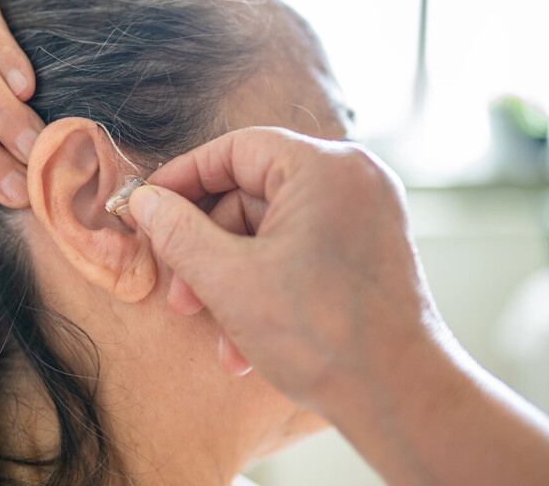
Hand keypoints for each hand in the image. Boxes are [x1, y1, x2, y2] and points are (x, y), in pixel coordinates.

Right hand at [130, 127, 437, 408]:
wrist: (402, 398)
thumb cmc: (325, 338)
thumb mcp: (229, 280)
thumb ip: (178, 233)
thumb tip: (146, 203)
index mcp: (325, 167)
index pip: (235, 149)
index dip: (183, 179)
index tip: (148, 207)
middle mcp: (354, 179)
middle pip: (252, 194)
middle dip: (208, 249)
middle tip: (179, 291)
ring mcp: (367, 214)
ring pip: (274, 231)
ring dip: (234, 281)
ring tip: (215, 332)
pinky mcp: (371, 249)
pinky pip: (303, 250)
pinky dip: (270, 287)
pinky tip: (245, 343)